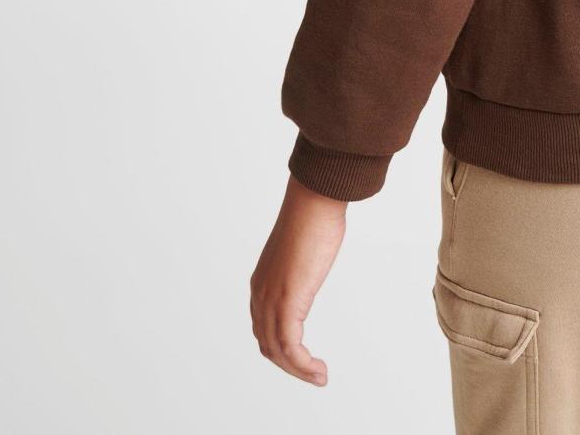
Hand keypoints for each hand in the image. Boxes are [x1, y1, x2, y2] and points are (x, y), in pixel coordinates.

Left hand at [250, 174, 347, 385]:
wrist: (314, 201)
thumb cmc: (313, 215)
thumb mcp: (302, 248)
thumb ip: (300, 262)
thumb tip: (312, 257)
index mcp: (262, 283)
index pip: (264, 328)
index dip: (281, 348)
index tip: (303, 356)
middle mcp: (260, 295)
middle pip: (267, 345)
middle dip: (290, 366)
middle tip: (313, 374)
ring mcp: (270, 300)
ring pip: (277, 352)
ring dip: (298, 371)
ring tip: (320, 377)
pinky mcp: (287, 303)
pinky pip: (290, 347)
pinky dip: (303, 365)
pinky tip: (318, 369)